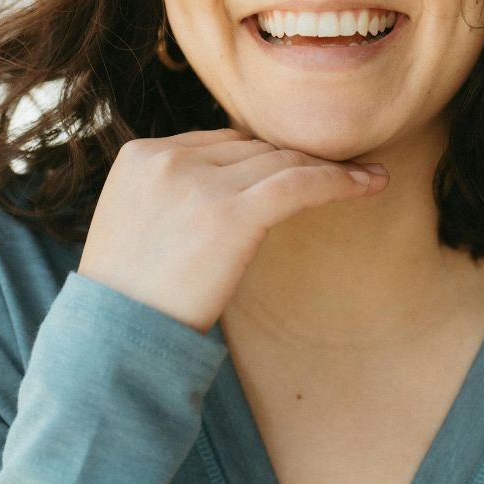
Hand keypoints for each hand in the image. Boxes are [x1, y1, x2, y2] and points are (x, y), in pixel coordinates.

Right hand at [77, 128, 388, 332]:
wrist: (113, 342)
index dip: (262, 157)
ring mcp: (197, 183)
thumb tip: (234, 182)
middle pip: (252, 147)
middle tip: (342, 169)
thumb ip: (173, 191)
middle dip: (296, 160)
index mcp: (140, 155)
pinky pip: (299, 184)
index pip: (220, 141)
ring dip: (326, 166)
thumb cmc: (128, 297)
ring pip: (279, 160)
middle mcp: (167, 158)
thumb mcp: (135, 223)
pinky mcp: (230, 213)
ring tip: (365, 174)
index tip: (297, 167)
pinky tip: (371, 183)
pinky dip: (339, 181)